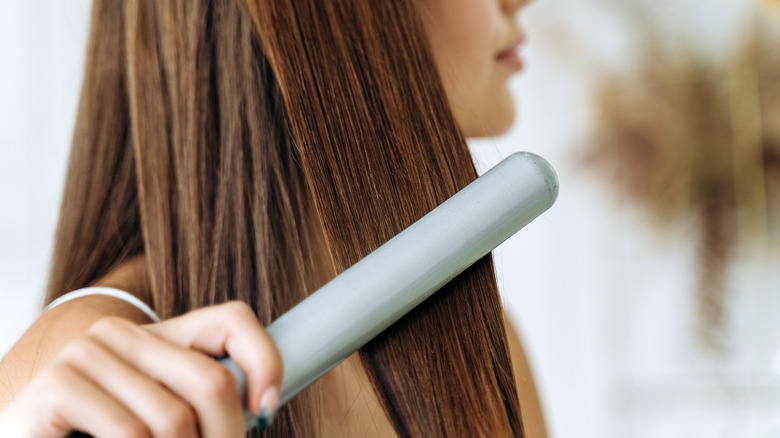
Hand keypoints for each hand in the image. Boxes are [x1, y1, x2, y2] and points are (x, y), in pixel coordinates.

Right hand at [0, 301, 281, 436]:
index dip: (265, 361)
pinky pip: (129, 431)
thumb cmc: (102, 436)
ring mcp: (88, 353)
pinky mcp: (58, 382)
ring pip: (172, 419)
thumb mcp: (162, 418)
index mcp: (161, 337)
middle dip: (225, 437)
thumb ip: (201, 407)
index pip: (233, 320)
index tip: (267, 410)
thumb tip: (262, 412)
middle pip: (212, 381)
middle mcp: (125, 334)